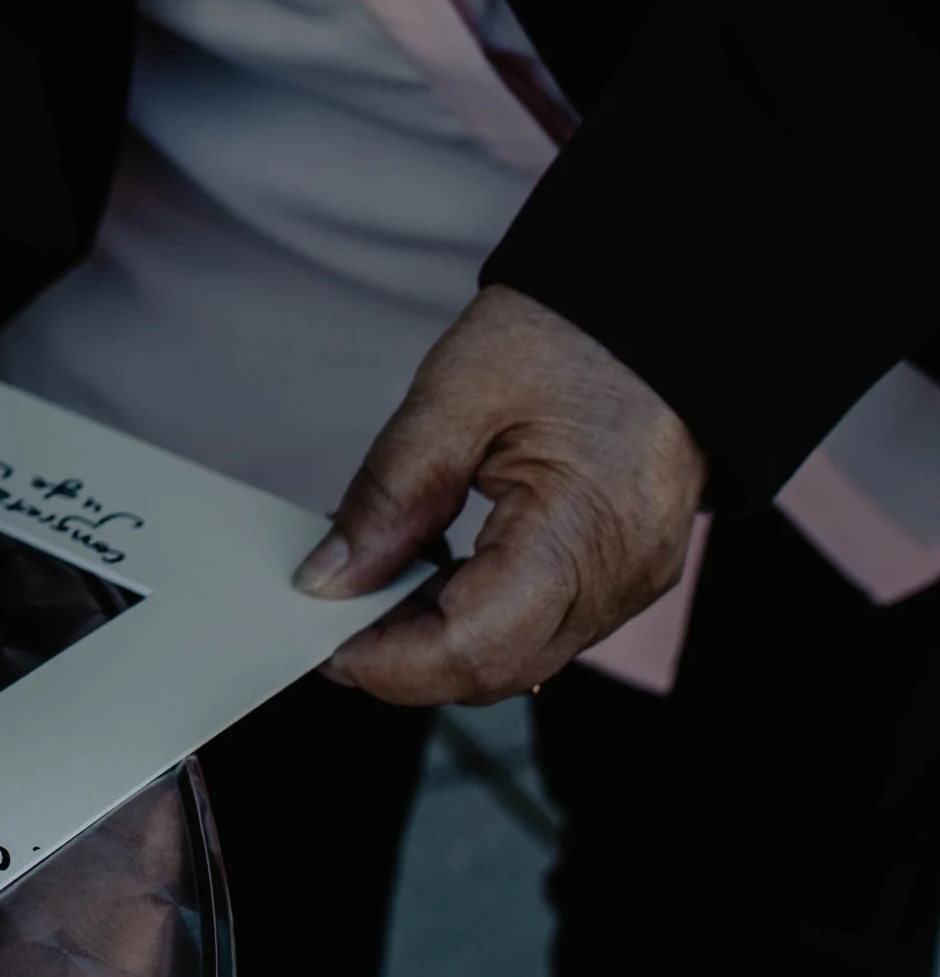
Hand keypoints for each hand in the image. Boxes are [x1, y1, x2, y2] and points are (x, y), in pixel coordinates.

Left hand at [295, 286, 704, 705]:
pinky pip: (541, 622)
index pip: (472, 649)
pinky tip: (434, 564)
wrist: (658, 308)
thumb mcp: (454, 397)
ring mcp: (630, 583)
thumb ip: (388, 496)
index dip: (385, 660)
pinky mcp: (625, 573)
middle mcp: (619, 580)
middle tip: (331, 605)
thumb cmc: (570, 334)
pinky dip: (477, 609)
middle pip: (492, 668)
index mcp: (582, 535)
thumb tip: (329, 579)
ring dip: (436, 633)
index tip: (318, 636)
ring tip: (376, 573)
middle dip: (402, 654)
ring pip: (514, 654)